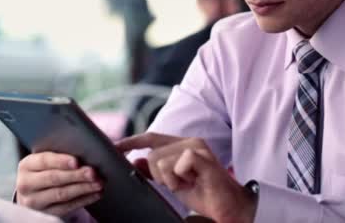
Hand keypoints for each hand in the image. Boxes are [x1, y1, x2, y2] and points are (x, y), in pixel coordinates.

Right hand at [15, 152, 102, 216]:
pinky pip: (66, 207)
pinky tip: (96, 194)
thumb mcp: (50, 157)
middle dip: (76, 175)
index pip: (44, 160)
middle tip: (93, 172)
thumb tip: (100, 145)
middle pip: (54, 178)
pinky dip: (83, 200)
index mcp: (27, 165)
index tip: (76, 161)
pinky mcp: (45, 213)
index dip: (61, 161)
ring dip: (83, 188)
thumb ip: (66, 150)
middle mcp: (26, 184)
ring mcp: (34, 201)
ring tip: (99, 183)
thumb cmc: (48, 167)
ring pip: (61, 194)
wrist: (34, 190)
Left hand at [117, 133, 255, 222]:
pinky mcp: (200, 155)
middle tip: (180, 183)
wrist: (229, 207)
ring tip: (188, 183)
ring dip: (169, 179)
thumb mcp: (173, 183)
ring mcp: (196, 147)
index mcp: (182, 145)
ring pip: (159, 160)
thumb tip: (135, 161)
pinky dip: (178, 178)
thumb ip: (155, 172)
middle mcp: (189, 141)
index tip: (114, 147)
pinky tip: (192, 182)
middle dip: (159, 175)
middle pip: (152, 153)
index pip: (151, 138)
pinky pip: (173, 165)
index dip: (131, 142)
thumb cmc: (204, 194)